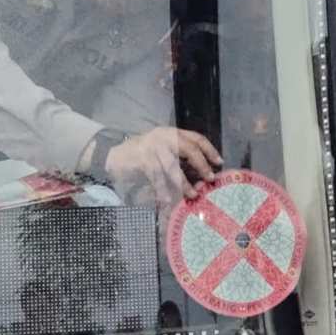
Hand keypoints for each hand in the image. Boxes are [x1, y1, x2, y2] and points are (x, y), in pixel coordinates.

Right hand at [105, 127, 222, 203]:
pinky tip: (168, 201)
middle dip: (201, 164)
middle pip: (189, 149)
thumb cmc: (145, 154)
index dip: (210, 150)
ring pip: (173, 167)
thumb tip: (203, 173)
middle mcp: (164, 137)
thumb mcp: (164, 149)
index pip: (196, 138)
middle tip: (210, 178)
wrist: (116, 154)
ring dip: (184, 183)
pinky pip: (157, 179)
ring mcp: (153, 148)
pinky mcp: (143, 161)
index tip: (219, 162)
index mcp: (172, 133)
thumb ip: (181, 157)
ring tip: (193, 194)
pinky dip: (163, 191)